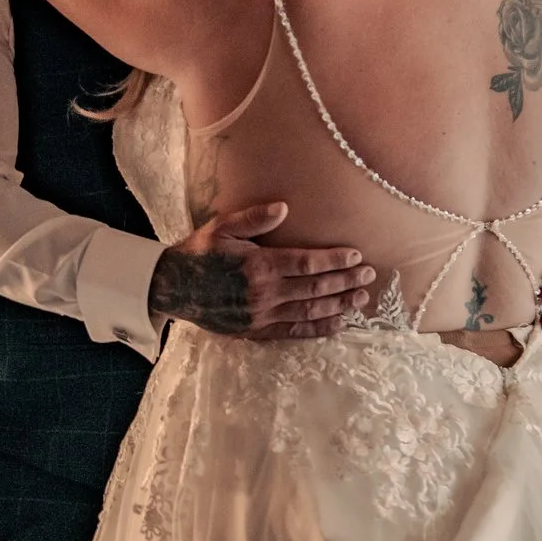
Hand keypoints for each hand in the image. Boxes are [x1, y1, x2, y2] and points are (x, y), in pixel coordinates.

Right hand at [148, 203, 377, 339]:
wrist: (172, 288)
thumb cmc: (199, 252)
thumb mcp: (221, 227)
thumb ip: (253, 218)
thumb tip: (284, 208)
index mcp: (259, 265)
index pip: (307, 263)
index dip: (335, 260)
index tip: (356, 256)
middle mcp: (265, 293)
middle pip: (315, 288)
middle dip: (345, 282)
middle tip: (368, 276)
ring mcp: (262, 315)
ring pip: (310, 312)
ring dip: (338, 305)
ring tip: (360, 299)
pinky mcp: (257, 331)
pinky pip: (294, 332)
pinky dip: (318, 329)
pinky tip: (337, 324)